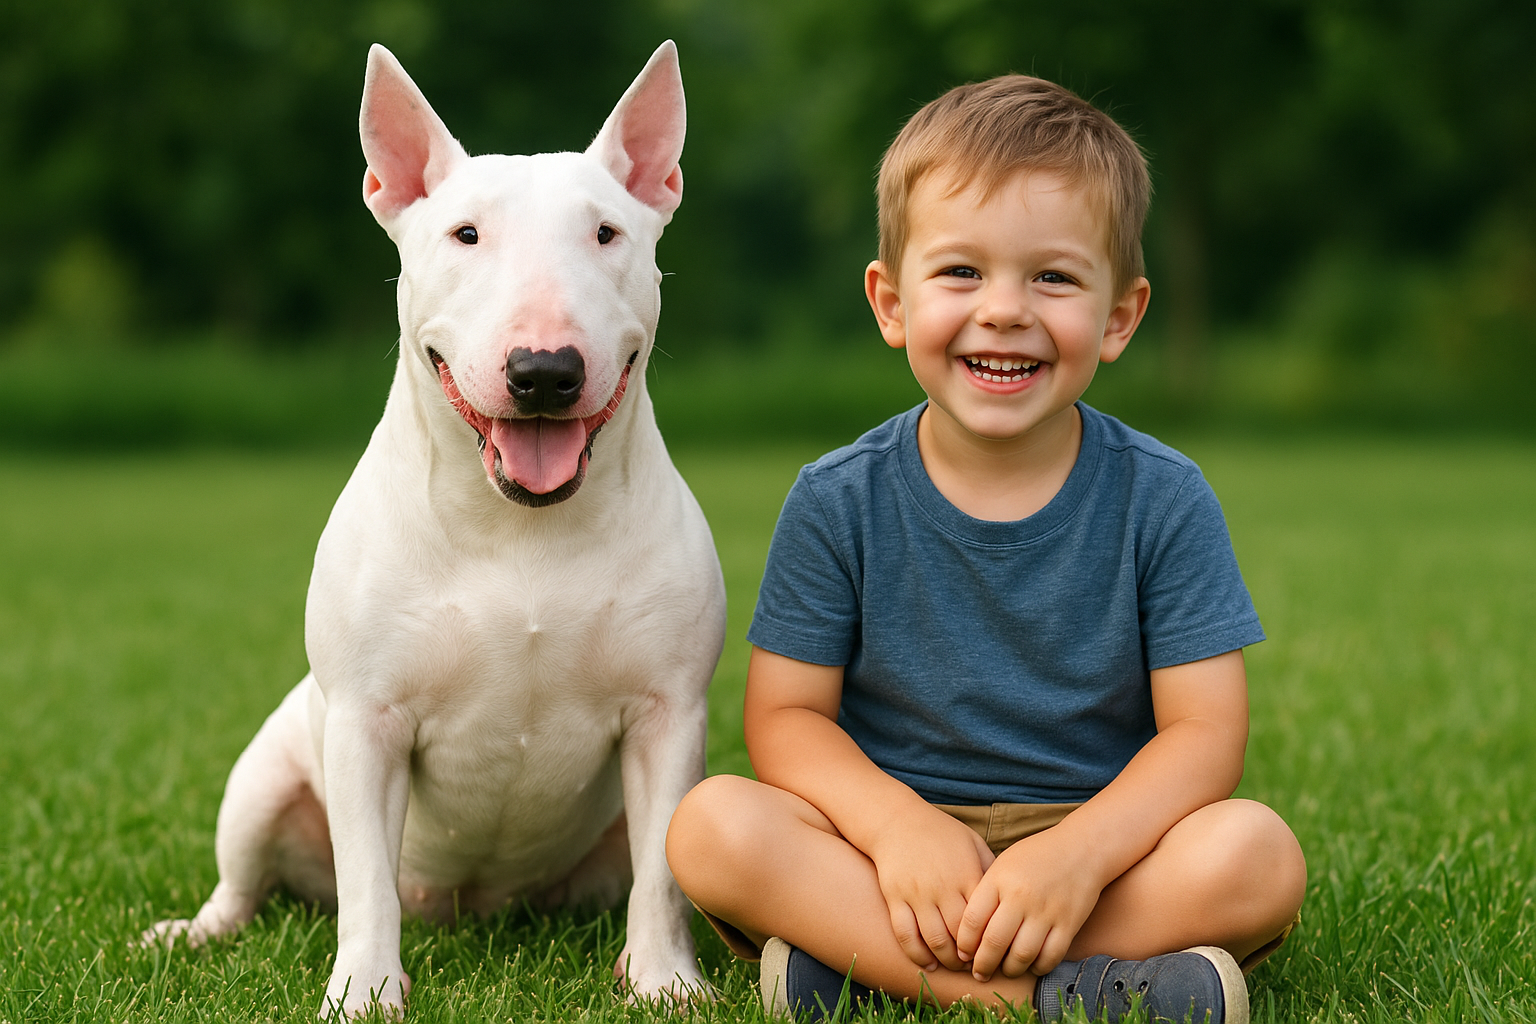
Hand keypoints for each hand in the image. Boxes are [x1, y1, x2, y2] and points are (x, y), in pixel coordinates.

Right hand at [864, 808, 994, 971]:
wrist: (896, 820)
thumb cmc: (940, 833)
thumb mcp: (972, 843)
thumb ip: (991, 870)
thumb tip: (1011, 900)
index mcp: (967, 873)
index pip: (986, 919)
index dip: (992, 941)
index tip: (997, 952)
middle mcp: (943, 886)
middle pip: (962, 935)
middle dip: (972, 958)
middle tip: (978, 967)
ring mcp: (917, 893)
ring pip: (935, 940)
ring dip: (947, 961)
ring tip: (956, 966)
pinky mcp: (895, 897)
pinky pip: (905, 935)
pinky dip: (917, 955)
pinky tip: (928, 964)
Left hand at [956, 828, 1102, 980]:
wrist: (1082, 848)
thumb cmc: (1035, 856)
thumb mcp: (1003, 865)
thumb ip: (985, 893)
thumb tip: (967, 933)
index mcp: (999, 879)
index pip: (972, 920)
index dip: (964, 944)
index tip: (963, 954)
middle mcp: (1021, 896)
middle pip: (994, 942)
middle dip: (983, 965)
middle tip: (979, 973)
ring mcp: (1046, 911)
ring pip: (1022, 955)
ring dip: (1010, 970)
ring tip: (1004, 970)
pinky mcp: (1069, 923)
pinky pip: (1050, 956)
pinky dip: (1038, 967)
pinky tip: (1031, 965)